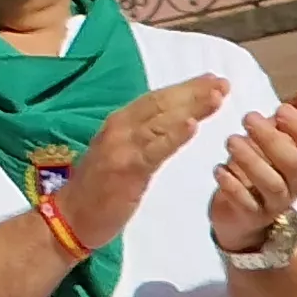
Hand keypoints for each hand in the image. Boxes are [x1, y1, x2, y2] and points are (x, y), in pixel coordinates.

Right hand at [55, 74, 227, 250]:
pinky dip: (175, 135)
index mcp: (118, 123)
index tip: (212, 80)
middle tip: (223, 82)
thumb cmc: (97, 189)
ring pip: (161, 121)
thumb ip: (140, 137)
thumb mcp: (118, 153)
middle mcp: (119, 128)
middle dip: (194, 92)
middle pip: (161, 104)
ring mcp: (122, 147)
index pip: (155, 99)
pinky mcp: (128, 168)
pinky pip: (155, 149)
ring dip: (191, 107)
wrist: (72, 216)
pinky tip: (193, 125)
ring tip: (216, 96)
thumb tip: (170, 123)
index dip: (185, 88)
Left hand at [207, 85, 296, 254]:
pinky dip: (232, 186)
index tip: (281, 109)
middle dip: (273, 139)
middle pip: (294, 164)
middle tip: (247, 117)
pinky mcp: (252, 216)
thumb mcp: (279, 138)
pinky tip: (219, 169)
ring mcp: (275, 202)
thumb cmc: (264, 166)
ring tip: (231, 140)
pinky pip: (247, 204)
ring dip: (252, 160)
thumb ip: (296, 116)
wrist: (242, 212)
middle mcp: (296, 183)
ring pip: (272, 184)